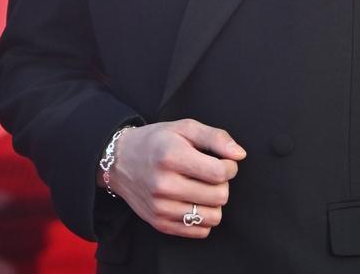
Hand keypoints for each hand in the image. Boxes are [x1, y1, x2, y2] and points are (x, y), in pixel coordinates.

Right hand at [101, 119, 246, 237]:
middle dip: (223, 184)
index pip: (219, 173)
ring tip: (203, 188)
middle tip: (212, 174)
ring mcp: (161, 207)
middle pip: (219, 196)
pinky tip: (194, 201)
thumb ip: (216, 138)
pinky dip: (203, 218)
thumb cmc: (157, 141)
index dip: (230, 167)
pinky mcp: (159, 223)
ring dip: (215, 202)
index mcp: (172, 157)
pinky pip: (199, 232)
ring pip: (212, 217)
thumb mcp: (185, 127)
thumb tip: (240, 154)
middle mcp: (164, 185)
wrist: (120, 160)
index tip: (225, 162)